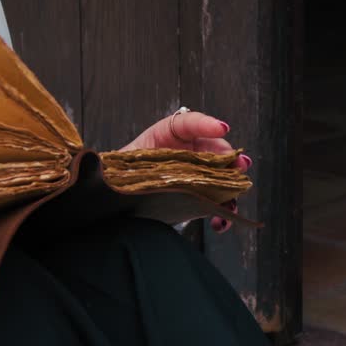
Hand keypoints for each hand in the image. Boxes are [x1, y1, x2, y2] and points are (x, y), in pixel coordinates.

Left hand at [121, 108, 251, 233]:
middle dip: (230, 158)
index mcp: (168, 134)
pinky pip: (218, 202)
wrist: (126, 193)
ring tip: (232, 201)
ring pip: (222, 178)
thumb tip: (105, 164)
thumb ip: (121, 159)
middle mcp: (189, 150)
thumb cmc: (125, 171)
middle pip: (216, 150)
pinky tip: (219, 223)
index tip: (222, 128)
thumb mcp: (121, 162)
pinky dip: (222, 212)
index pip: (188, 123)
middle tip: (240, 166)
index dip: (206, 124)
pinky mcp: (201, 194)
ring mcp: (199, 172)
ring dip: (231, 190)